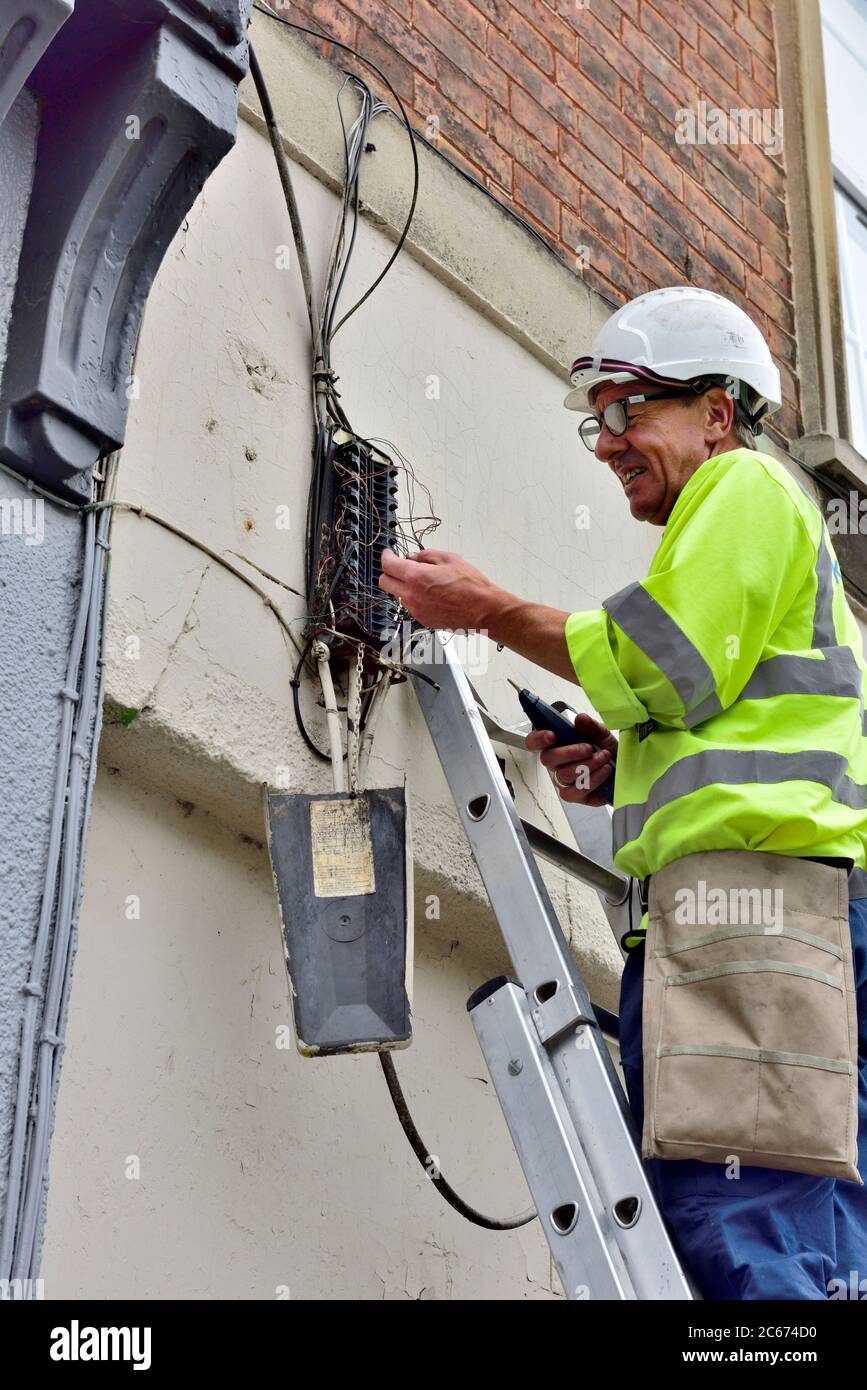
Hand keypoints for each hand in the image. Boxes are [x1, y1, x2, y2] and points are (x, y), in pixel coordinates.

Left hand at [378, 548, 505, 631]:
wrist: (483, 610)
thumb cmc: (471, 585)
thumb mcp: (449, 559)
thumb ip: (426, 556)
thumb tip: (413, 557)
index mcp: (416, 577)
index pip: (388, 565)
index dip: (386, 556)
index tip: (389, 554)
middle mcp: (412, 595)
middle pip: (385, 583)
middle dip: (389, 572)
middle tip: (400, 566)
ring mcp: (416, 610)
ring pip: (397, 595)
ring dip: (402, 585)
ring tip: (423, 580)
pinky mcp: (423, 620)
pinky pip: (410, 605)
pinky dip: (414, 597)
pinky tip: (431, 593)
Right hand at [526, 712, 617, 804]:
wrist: (623, 769)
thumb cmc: (607, 751)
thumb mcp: (602, 734)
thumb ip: (591, 726)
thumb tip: (580, 719)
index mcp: (557, 744)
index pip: (535, 741)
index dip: (538, 738)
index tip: (552, 735)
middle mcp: (557, 763)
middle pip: (547, 759)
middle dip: (570, 752)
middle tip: (589, 748)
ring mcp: (563, 780)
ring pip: (564, 774)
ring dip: (587, 764)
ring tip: (603, 757)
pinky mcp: (574, 795)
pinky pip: (575, 791)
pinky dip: (592, 779)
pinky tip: (604, 771)